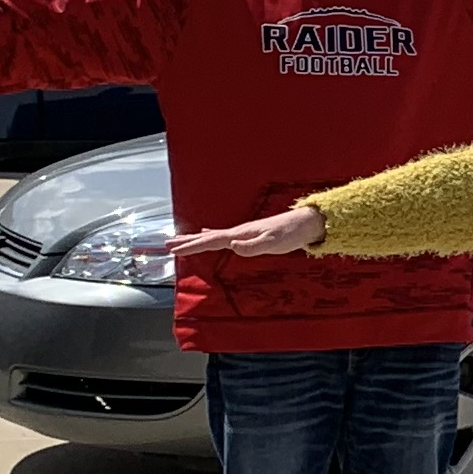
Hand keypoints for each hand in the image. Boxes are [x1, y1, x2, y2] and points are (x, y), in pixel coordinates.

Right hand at [164, 203, 326, 264]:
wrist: (306, 223)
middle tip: (167, 244)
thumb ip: (253, 246)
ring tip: (180, 241)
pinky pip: (223, 237)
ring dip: (195, 239)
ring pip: (213, 237)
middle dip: (187, 241)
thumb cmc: (291, 233)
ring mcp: (243, 232)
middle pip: (207, 237)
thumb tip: (232, 246)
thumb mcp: (273, 242)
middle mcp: (238, 232)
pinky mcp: (250, 235)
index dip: (192, 246)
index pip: (211, 241)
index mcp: (240, 234)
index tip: (174, 250)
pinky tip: (209, 236)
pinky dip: (211, 237)